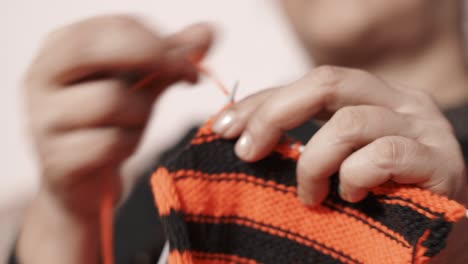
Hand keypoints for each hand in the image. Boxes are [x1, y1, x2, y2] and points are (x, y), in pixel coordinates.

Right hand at [24, 15, 213, 218]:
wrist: (85, 182)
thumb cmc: (110, 124)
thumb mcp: (142, 85)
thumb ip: (171, 58)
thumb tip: (209, 31)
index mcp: (60, 49)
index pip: (113, 26)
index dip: (159, 40)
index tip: (188, 61)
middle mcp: (41, 77)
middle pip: (96, 50)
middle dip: (153, 60)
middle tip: (186, 76)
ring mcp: (43, 120)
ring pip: (110, 100)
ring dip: (141, 113)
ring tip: (137, 122)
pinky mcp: (56, 159)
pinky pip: (109, 143)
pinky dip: (129, 145)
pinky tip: (124, 148)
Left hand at [212, 66, 467, 205]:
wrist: (437, 237)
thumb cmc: (378, 200)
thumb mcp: (333, 163)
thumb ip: (302, 143)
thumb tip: (242, 136)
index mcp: (371, 96)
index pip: (308, 82)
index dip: (261, 101)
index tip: (223, 128)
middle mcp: (399, 100)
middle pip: (327, 82)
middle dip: (274, 115)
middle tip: (247, 152)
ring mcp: (422, 128)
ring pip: (348, 122)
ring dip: (313, 162)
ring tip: (310, 195)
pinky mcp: (440, 161)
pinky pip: (383, 154)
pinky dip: (353, 177)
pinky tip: (351, 197)